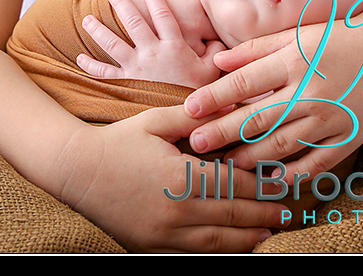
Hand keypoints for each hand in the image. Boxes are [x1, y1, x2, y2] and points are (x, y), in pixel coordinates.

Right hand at [57, 104, 287, 251]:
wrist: (75, 171)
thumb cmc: (118, 141)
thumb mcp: (158, 121)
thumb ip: (197, 118)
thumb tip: (234, 109)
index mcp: (181, 177)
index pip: (234, 186)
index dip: (262, 188)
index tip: (283, 186)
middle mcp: (175, 210)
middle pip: (231, 217)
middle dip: (262, 216)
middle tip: (286, 213)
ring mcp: (162, 234)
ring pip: (216, 242)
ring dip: (246, 239)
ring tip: (269, 234)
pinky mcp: (150, 246)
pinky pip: (193, 253)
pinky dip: (218, 250)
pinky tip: (233, 246)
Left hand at [77, 0, 225, 88]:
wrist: (184, 118)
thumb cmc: (199, 94)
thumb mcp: (212, 71)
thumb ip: (215, 53)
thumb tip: (218, 41)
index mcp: (173, 47)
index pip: (163, 16)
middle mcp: (152, 53)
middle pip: (133, 22)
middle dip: (122, 5)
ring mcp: (136, 68)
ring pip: (112, 43)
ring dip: (98, 30)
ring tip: (87, 19)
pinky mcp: (125, 83)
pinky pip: (104, 73)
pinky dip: (90, 65)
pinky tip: (79, 58)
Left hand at [182, 22, 362, 183]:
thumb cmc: (336, 39)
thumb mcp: (296, 35)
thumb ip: (255, 49)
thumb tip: (217, 61)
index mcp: (296, 60)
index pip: (245, 82)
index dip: (214, 97)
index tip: (189, 109)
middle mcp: (311, 91)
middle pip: (258, 118)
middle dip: (223, 133)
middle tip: (196, 145)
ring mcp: (330, 118)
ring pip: (283, 145)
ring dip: (251, 157)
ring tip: (227, 164)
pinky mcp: (348, 137)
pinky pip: (316, 162)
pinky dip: (294, 174)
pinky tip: (273, 180)